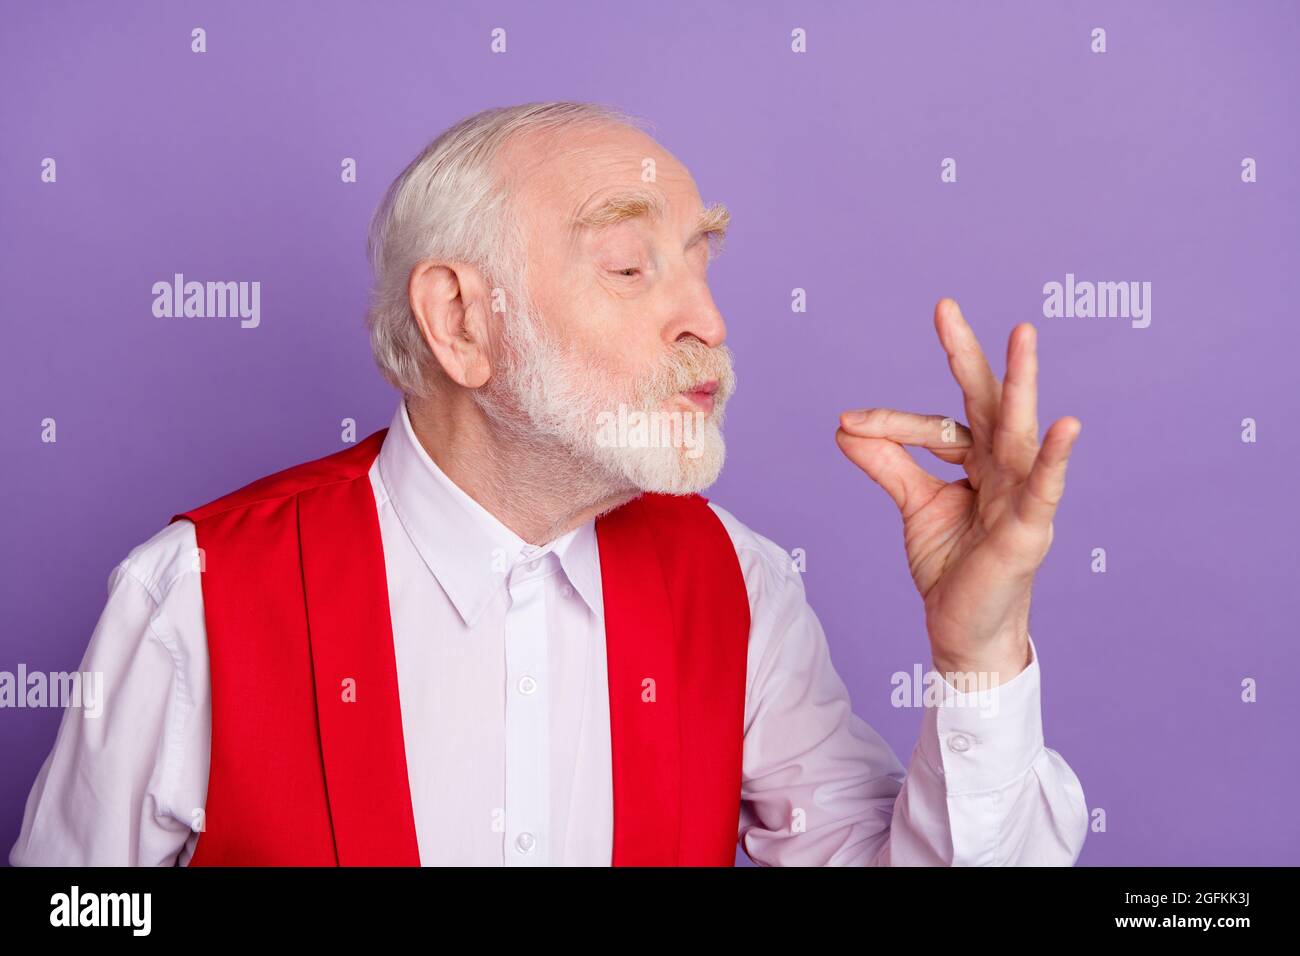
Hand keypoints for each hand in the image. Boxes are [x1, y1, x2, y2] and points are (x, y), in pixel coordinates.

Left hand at [835, 298, 1080, 684]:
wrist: (962, 630)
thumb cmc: (952, 567)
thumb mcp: (914, 506)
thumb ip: (887, 464)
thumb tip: (844, 427)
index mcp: (977, 462)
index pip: (934, 425)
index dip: (889, 424)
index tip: (847, 424)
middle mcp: (1003, 469)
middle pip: (985, 403)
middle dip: (967, 355)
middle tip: (944, 307)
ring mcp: (1021, 495)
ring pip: (1017, 432)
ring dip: (1020, 383)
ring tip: (1023, 336)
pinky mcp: (1030, 529)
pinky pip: (1045, 488)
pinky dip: (1057, 458)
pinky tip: (1068, 425)